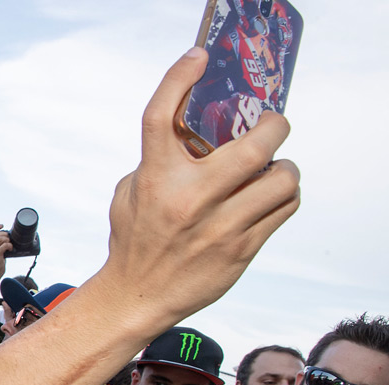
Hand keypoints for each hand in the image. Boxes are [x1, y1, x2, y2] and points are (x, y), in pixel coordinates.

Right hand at [96, 48, 298, 324]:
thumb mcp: (130, 193)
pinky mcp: (242, 248)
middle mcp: (189, 199)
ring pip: (282, 180)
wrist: (139, 295)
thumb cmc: (135, 240)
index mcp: (155, 179)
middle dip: (273, 127)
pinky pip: (283, 209)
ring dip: (284, 167)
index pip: (161, 117)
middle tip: (271, 125)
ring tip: (273, 168)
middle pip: (254, 146)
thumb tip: (194, 135)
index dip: (178, 78)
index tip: (197, 58)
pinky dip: (283, 196)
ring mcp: (220, 226)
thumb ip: (159, 162)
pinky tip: (270, 195)